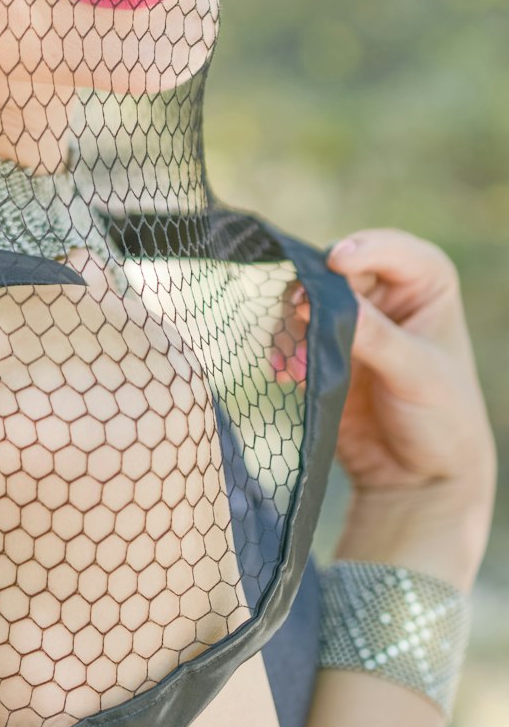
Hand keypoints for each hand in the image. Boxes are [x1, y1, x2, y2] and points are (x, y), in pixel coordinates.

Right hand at [289, 227, 496, 588]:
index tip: (334, 263)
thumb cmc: (442, 419)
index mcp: (425, 282)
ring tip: (295, 363)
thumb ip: (373, 336)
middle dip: (316, 294)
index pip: (388, 249)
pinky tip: (285, 373)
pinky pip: (293, 333)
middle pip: (336, 271)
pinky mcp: (325, 347)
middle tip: (297, 315)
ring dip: (296, 326)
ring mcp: (352, 318)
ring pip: (308, 299)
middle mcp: (385, 291)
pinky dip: (286, 349)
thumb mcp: (416, 374)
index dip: (361, 250)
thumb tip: (320, 300)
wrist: (418, 477)